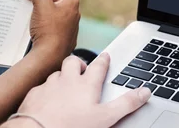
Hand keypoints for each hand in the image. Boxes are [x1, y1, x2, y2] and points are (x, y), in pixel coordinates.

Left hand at [3, 53, 150, 127]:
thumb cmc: (71, 126)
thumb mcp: (106, 118)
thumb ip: (126, 104)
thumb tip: (145, 92)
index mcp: (87, 85)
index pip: (99, 66)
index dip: (104, 60)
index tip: (106, 56)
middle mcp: (67, 80)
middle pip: (74, 61)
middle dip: (80, 63)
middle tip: (84, 69)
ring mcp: (49, 86)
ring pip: (56, 73)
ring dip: (62, 76)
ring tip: (66, 84)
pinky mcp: (33, 95)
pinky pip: (40, 87)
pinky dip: (46, 90)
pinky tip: (47, 99)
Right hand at [20, 0, 79, 61]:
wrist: (50, 55)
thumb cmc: (49, 29)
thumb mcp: (40, 4)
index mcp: (71, 2)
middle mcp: (73, 13)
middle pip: (51, 1)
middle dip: (37, 1)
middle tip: (24, 0)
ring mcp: (68, 26)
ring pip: (49, 14)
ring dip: (38, 14)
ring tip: (25, 13)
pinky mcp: (62, 37)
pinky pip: (50, 26)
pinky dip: (41, 25)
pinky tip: (31, 26)